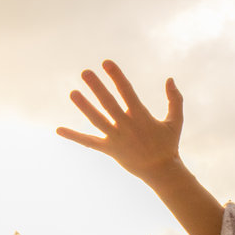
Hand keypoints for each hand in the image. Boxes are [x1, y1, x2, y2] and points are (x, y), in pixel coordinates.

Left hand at [57, 60, 184, 183]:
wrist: (161, 171)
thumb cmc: (168, 144)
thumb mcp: (175, 121)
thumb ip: (175, 99)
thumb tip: (170, 79)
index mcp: (141, 116)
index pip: (126, 92)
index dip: (116, 76)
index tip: (106, 63)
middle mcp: (126, 126)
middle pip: (108, 104)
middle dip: (97, 87)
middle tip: (85, 72)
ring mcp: (116, 138)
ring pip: (97, 120)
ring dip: (84, 107)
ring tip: (72, 93)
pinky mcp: (109, 149)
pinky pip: (88, 142)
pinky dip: (74, 136)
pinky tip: (58, 129)